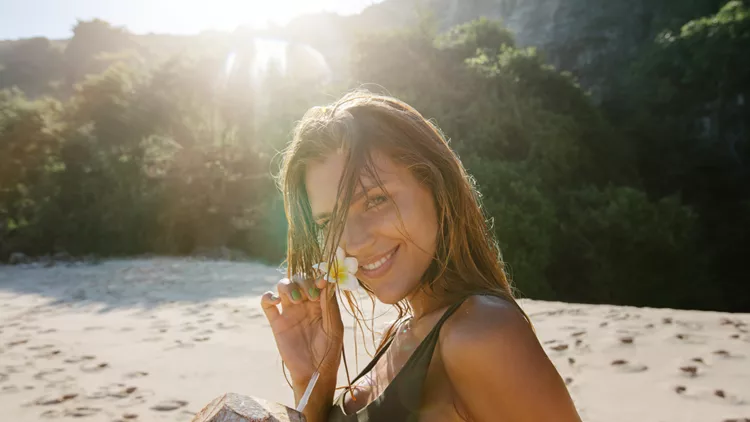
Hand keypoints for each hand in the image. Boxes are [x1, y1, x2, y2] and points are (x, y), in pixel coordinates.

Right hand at [261, 272, 343, 387]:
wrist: (314, 372)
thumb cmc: (329, 350)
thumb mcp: (334, 327)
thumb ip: (330, 305)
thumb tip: (327, 281)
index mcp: (321, 303)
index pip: (316, 281)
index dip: (317, 278)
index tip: (321, 283)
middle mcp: (305, 304)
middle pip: (299, 280)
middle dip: (304, 283)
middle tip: (311, 297)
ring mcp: (290, 311)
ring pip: (283, 286)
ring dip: (288, 286)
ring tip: (296, 300)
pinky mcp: (276, 322)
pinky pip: (267, 303)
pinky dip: (268, 297)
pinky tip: (276, 301)